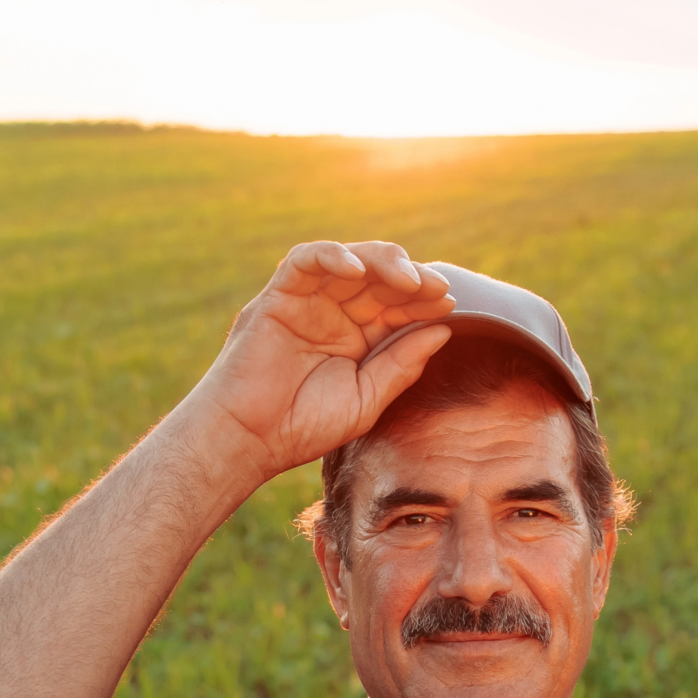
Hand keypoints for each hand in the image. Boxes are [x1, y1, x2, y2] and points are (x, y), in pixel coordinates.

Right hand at [172, 240, 455, 484]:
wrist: (248, 440)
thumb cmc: (303, 426)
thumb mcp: (366, 400)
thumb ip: (401, 366)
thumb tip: (443, 331)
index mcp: (357, 336)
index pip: (396, 305)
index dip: (423, 300)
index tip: (449, 305)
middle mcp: (334, 312)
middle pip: (378, 278)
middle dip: (411, 278)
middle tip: (435, 288)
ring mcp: (306, 301)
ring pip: (348, 261)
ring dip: (381, 263)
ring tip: (407, 279)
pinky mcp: (278, 296)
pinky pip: (305, 261)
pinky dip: (331, 257)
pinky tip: (357, 270)